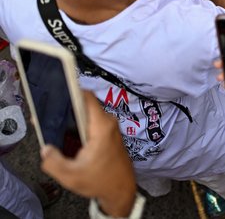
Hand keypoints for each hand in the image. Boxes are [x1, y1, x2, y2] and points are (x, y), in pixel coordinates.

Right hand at [39, 91, 136, 216]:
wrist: (121, 189)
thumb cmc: (101, 181)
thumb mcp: (71, 175)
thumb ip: (53, 162)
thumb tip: (45, 149)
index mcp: (101, 126)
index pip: (86, 97)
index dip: (70, 92)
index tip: (55, 94)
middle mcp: (107, 123)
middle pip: (83, 107)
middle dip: (65, 111)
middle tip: (48, 118)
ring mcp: (109, 128)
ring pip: (86, 117)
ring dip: (71, 122)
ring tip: (55, 131)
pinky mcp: (108, 135)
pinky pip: (90, 125)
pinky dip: (78, 129)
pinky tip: (68, 141)